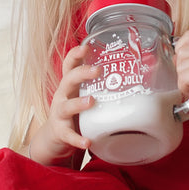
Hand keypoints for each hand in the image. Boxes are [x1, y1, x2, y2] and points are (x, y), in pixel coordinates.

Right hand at [30, 44, 97, 163]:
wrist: (55, 136)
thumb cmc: (75, 111)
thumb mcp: (81, 94)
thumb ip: (98, 86)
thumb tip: (133, 74)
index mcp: (69, 85)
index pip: (69, 65)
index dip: (75, 55)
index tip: (85, 47)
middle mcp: (62, 96)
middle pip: (68, 80)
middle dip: (82, 73)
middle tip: (98, 70)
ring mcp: (60, 114)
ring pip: (67, 106)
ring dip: (78, 103)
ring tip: (91, 101)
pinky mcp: (61, 132)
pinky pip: (69, 135)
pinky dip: (78, 139)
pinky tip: (87, 142)